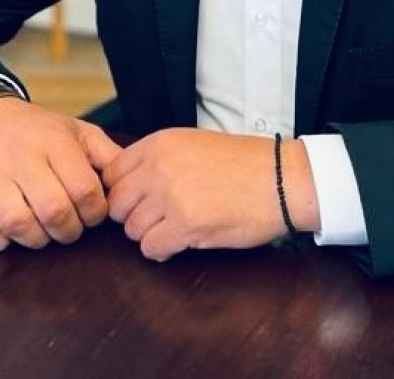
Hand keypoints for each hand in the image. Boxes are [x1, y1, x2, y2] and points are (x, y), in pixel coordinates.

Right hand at [0, 95, 120, 251]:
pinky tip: (10, 234)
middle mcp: (22, 158)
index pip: (84, 188)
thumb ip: (105, 153)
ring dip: (35, 239)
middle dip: (69, 231)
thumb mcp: (74, 130)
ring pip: (17, 223)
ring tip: (43, 233)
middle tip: (71, 229)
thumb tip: (131, 178)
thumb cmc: (35, 129)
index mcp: (54, 142)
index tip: (94, 214)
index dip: (95, 212)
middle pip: (53, 210)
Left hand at [103, 128, 319, 261]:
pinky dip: (163, 250)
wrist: (281, 179)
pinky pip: (151, 248)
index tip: (138, 200)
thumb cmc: (244, 163)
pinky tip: (182, 241)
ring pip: (132, 229)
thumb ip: (158, 159)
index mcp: (160, 143)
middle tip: (158, 218)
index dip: (122, 191)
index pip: (112, 173)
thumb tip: (128, 184)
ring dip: (150, 234)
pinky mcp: (185, 225)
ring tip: (175, 228)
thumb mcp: (194, 143)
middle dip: (133, 215)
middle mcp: (159, 166)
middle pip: (117, 203)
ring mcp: (171, 196)